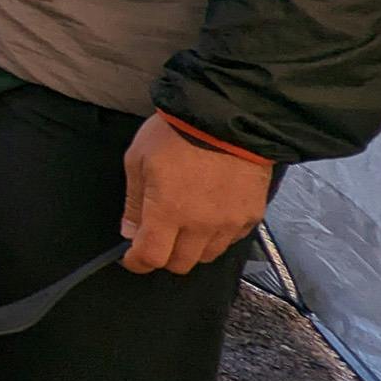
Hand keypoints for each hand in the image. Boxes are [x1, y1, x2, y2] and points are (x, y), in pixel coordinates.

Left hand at [121, 115, 268, 274]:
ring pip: (207, 256)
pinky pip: (230, 240)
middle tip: (156, 238)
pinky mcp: (251, 216)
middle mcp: (201, 225)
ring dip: (190, 249)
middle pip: (180, 263)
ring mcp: (230, 223)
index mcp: (169, 212)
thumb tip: (129, 232)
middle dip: (162, 257)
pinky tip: (208, 216)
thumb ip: (134, 202)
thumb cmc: (175, 133)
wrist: (227, 116)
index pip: (151, 257)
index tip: (130, 258)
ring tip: (183, 226)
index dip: (137, 262)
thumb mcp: (138, 160)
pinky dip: (215, 237)